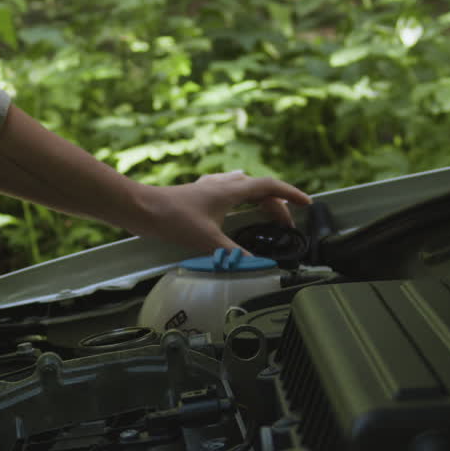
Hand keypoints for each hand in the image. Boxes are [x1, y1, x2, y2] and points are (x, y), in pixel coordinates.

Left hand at [135, 170, 310, 251]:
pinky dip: (238, 197)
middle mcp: (223, 184)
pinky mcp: (198, 193)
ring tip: (266, 214)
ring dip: (259, 199)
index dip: (292, 195)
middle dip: (277, 205)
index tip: (307, 204)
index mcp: (231, 190)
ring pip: (243, 187)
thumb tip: (257, 266)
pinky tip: (232, 204)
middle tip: (285, 224)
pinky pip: (226, 189)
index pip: (270, 187)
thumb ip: (234, 256)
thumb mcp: (208, 242)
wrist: (142, 208)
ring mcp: (209, 186)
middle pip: (259, 189)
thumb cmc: (173, 219)